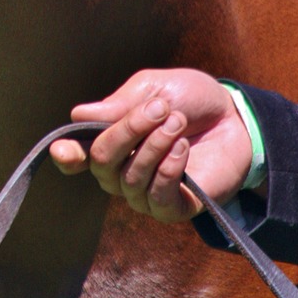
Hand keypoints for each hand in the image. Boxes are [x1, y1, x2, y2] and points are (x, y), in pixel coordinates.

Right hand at [49, 69, 253, 221]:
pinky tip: (183, 147)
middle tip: (160, 109)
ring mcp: (146, 193)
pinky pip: (158, 195)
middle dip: (127, 131)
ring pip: (130, 178)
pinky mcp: (174, 208)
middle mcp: (122, 171)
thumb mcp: (155, 89)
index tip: (62, 149)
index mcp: (112, 140)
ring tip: (178, 122)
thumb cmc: (189, 99)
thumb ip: (120, 104)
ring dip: (156, 144)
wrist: (235, 117)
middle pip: (101, 162)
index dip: (66, 155)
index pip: (78, 156)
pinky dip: (169, 168)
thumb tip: (79, 115)